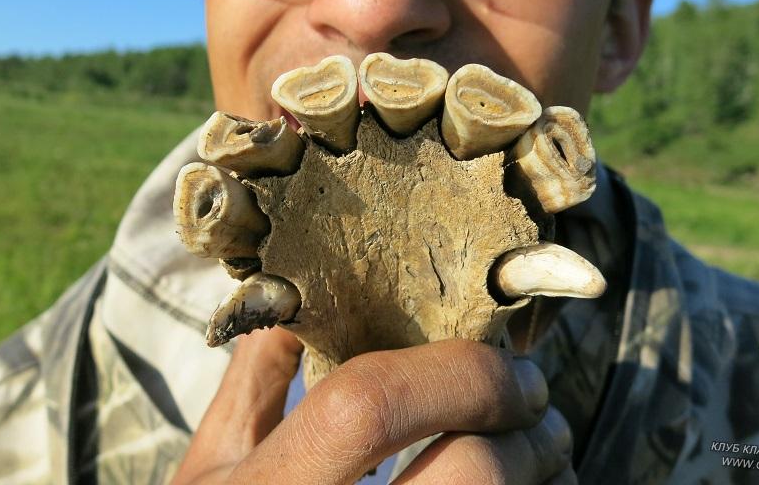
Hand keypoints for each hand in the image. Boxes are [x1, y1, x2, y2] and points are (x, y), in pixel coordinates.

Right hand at [170, 329, 573, 484]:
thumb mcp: (216, 470)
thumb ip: (254, 382)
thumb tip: (296, 292)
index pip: (369, 406)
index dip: (448, 367)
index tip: (492, 347)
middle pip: (472, 472)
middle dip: (517, 416)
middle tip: (530, 392)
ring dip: (543, 465)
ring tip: (534, 442)